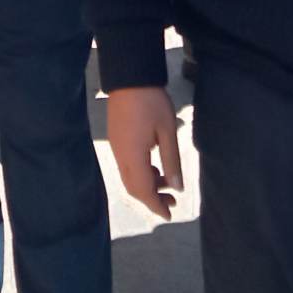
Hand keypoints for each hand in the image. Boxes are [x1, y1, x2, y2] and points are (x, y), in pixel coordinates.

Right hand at [106, 86, 183, 219]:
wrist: (130, 76)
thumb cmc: (152, 102)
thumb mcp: (168, 132)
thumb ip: (172, 162)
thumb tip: (176, 188)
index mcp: (133, 155)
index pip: (143, 190)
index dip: (156, 206)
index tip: (169, 216)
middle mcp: (121, 155)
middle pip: (133, 188)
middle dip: (151, 199)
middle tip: (172, 201)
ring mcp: (116, 147)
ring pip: (129, 177)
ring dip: (146, 185)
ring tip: (166, 183)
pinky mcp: (116, 139)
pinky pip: (127, 165)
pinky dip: (141, 173)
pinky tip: (154, 166)